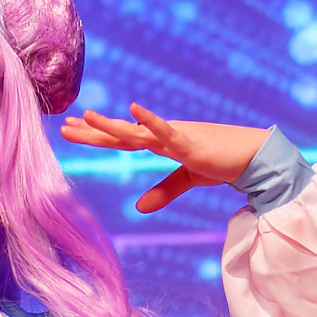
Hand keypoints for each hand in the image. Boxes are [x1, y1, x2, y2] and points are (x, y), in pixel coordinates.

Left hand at [60, 103, 270, 213]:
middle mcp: (163, 135)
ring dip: (112, 125)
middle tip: (64, 126)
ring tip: (87, 116)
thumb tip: (139, 207)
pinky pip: (166, 132)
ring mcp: (175, 136)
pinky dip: (150, 121)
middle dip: (93, 131)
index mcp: (161, 142)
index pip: (123, 139)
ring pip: (137, 132)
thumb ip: (163, 191)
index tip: (72, 128)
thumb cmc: (222, 163)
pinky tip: (133, 109)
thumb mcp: (188, 179)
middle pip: (122, 135)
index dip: (97, 135)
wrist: (252, 158)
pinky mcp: (190, 144)